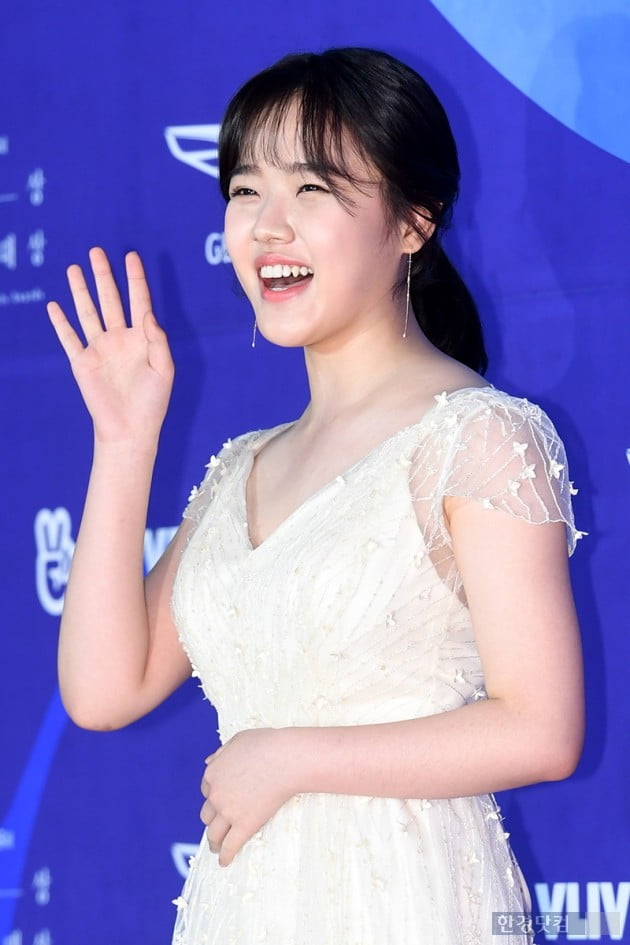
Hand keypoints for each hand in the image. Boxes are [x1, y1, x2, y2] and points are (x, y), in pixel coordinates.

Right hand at [47, 247, 173, 445]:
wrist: (130, 429)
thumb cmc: (152, 402)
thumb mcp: (164, 369)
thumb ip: (158, 340)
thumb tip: (148, 314)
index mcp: (142, 339)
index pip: (139, 301)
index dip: (135, 279)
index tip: (131, 256)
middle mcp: (120, 339)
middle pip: (110, 299)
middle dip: (104, 275)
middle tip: (97, 251)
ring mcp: (99, 349)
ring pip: (88, 312)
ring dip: (81, 291)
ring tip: (74, 268)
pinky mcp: (82, 362)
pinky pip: (69, 338)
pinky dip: (61, 322)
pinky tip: (54, 305)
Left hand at [200, 728, 296, 866]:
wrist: (286, 759)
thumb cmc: (266, 745)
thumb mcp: (238, 740)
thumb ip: (221, 753)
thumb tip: (209, 761)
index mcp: (213, 773)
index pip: (206, 789)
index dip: (214, 795)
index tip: (219, 801)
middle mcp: (216, 794)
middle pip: (207, 813)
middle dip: (212, 819)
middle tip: (218, 825)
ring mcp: (229, 812)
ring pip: (214, 833)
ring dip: (214, 841)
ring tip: (217, 847)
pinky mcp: (244, 825)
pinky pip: (230, 846)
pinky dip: (225, 856)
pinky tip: (224, 862)